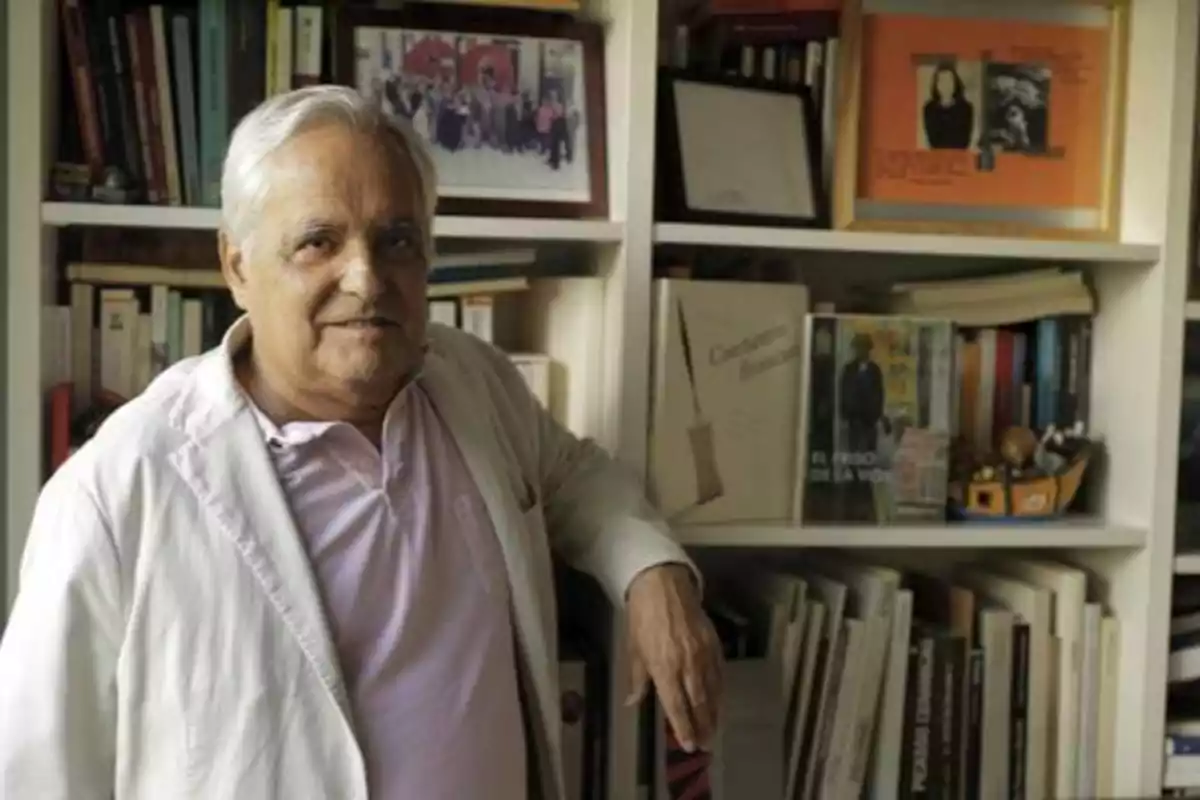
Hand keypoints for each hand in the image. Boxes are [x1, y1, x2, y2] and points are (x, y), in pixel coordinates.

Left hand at [624, 563, 722, 752]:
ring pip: (713, 691)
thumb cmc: (643, 617)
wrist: (663, 586)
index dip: (683, 727)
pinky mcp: (714, 644)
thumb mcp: (634, 649)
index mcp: (664, 668)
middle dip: (702, 726)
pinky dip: (721, 691)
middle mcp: (687, 665)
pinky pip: (720, 674)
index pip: (676, 706)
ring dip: (714, 713)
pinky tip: (720, 702)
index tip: (688, 744)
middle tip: (704, 744)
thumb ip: (638, 679)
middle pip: (698, 703)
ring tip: (713, 729)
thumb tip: (632, 703)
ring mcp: (703, 655)